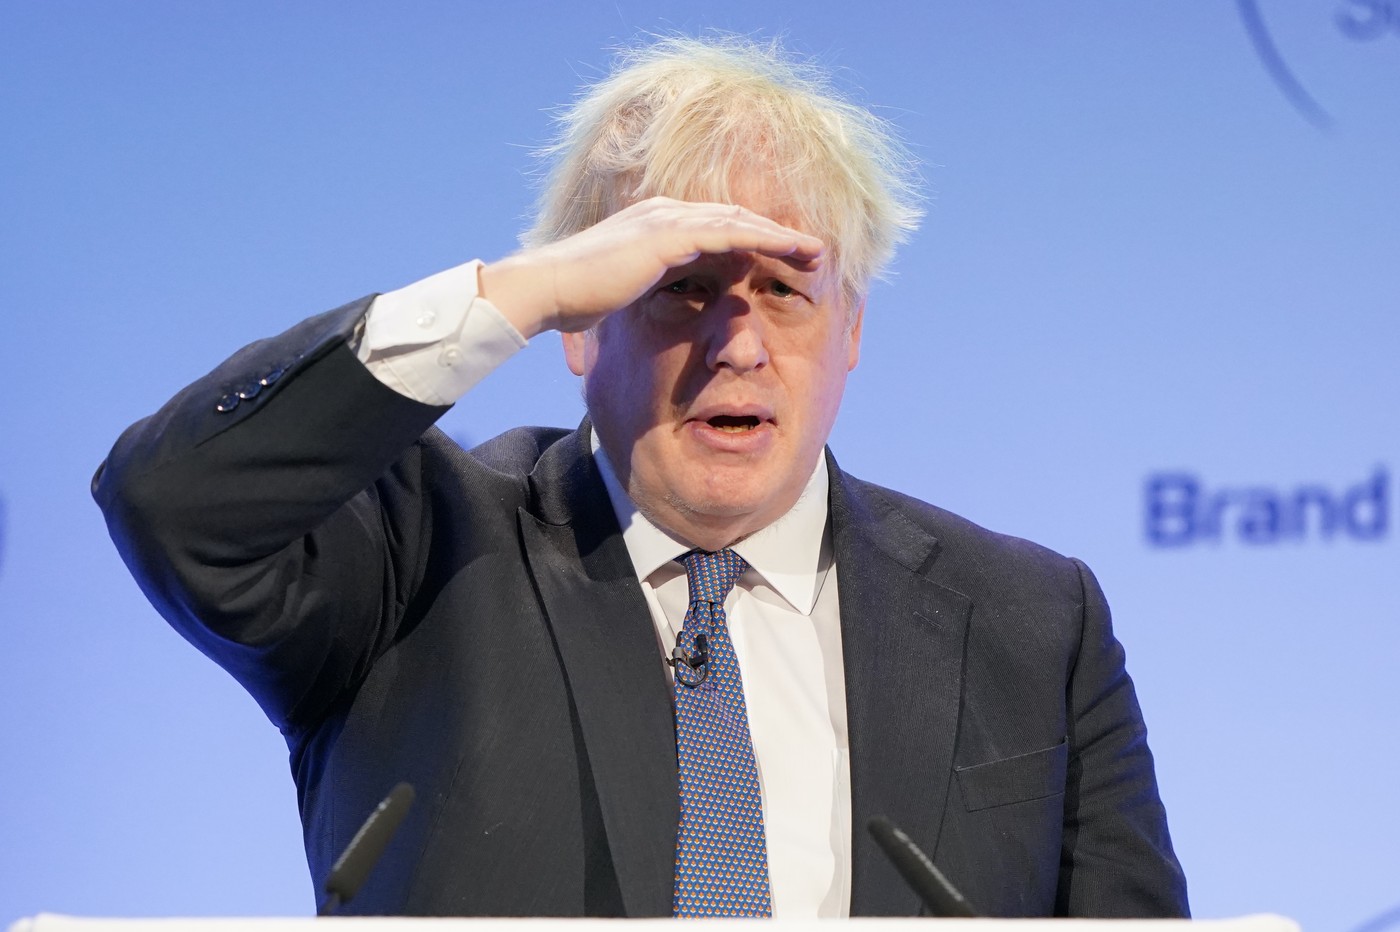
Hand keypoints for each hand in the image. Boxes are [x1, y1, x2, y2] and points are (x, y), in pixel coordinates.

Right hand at [480, 197, 824, 338]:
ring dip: (781, 235)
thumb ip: (649, 287)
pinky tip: (789, 248)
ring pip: (740, 220)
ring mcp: (667, 220)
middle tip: (815, 251)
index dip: (754, 240)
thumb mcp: (623, 291)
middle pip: (735, 217)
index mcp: (656, 224)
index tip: (783, 258)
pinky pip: (729, 232)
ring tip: (816, 251)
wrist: (547, 289)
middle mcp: (665, 213)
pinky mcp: (668, 235)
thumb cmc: (576, 298)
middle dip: (777, 233)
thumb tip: (663, 305)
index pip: (716, 227)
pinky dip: (763, 238)